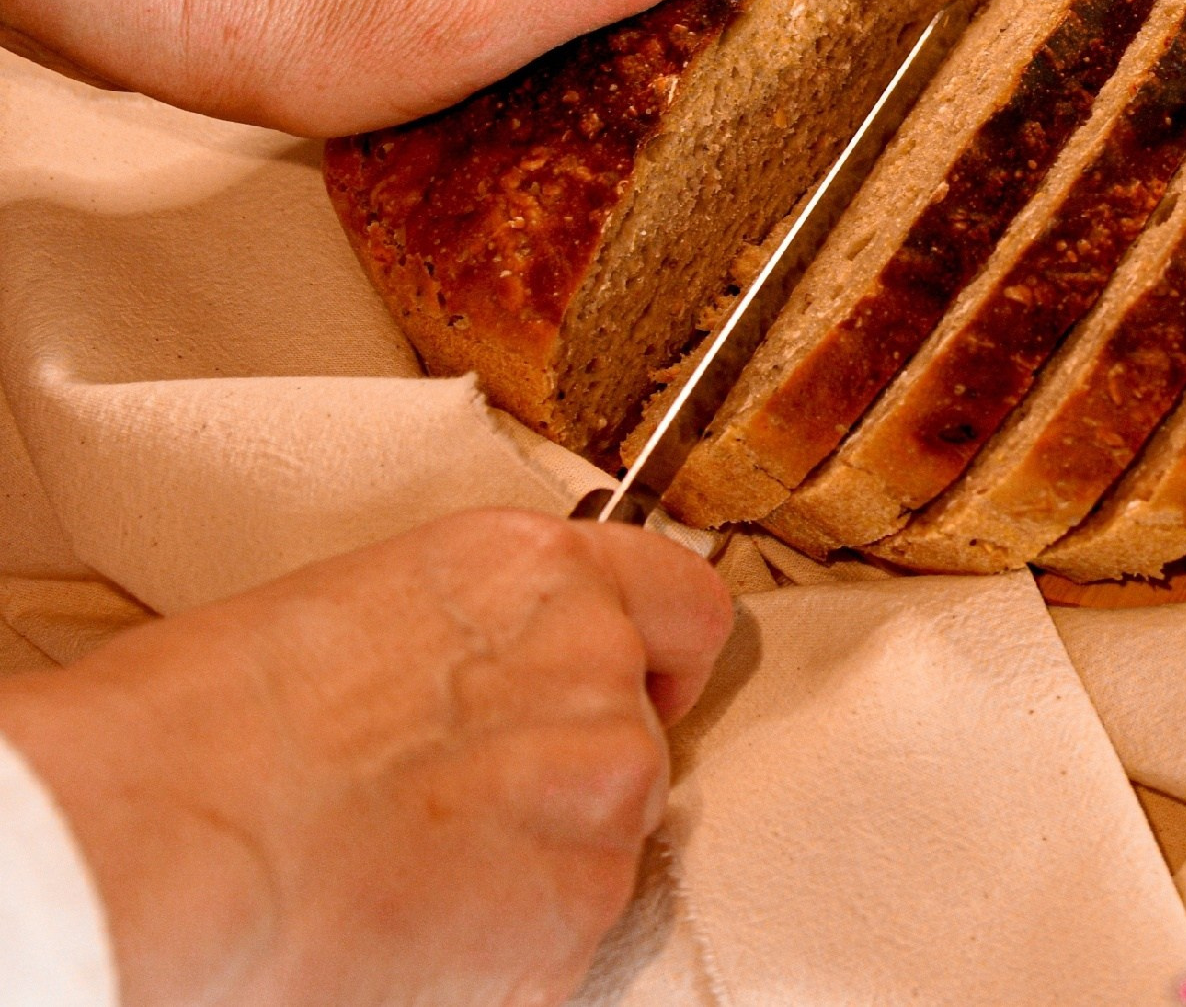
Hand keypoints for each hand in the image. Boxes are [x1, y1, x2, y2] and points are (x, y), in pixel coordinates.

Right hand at [0, 510, 733, 1006]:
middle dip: (564, 786)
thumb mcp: (361, 615)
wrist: (163, 841)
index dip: (663, 662)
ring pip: (606, 845)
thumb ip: (473, 645)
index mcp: (536, 571)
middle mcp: (595, 664)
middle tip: (452, 818)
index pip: (685, 603)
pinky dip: (507, 950)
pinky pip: (567, 939)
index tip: (638, 695)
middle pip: (636, 742)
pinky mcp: (577, 908)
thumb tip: (475, 696)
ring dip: (536, 870)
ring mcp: (601, 786)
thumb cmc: (202, 727)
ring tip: (411, 878)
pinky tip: (412, 932)